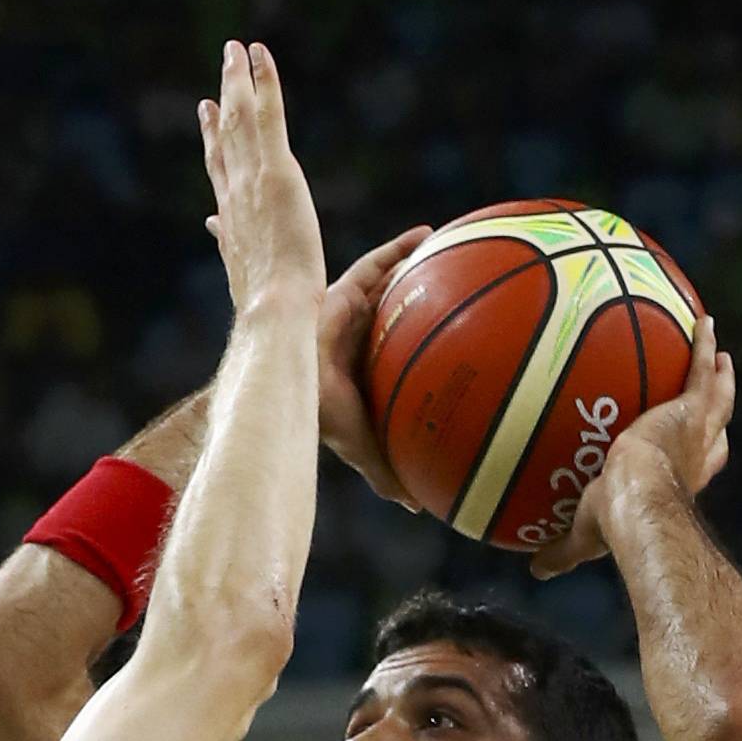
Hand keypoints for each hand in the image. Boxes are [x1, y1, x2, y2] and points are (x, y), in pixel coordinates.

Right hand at [200, 42, 324, 314]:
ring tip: (236, 49)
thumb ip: (228, 245)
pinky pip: (269, 116)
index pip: (219, 168)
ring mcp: (252, 180)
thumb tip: (213, 227)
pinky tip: (260, 54)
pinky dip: (264, 82)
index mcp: (230, 218)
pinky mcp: (276, 173)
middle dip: (224, 97)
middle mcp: (234, 193)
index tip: (207, 111)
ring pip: (242, 118)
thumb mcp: (242, 274)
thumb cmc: (265, 307)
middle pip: (226, 135)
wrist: (272, 310)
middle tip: (225, 64)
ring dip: (238, 79)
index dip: (212, 137)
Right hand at [318, 226, 432, 508]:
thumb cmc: (323, 418)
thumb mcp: (362, 446)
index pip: (386, 349)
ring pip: (381, 280)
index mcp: (357, 368)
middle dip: (406, 290)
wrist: (290, 387)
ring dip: (406, 261)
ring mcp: (344, 311)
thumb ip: (386, 471)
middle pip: (385, 308)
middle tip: (451, 274)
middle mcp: (351, 336)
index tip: (447, 332)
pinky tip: (427, 233)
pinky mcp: (339, 290)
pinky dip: (400, 247)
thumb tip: (419, 507)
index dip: (409, 339)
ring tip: (442, 243)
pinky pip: (376, 262)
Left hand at [531, 316, 734, 580]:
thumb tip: (535, 570)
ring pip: (717, 394)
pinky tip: (702, 321)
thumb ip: (562, 551)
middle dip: (719, 409)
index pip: (698, 467)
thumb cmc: (613, 525)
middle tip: (718, 388)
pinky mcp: (689, 407)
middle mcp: (695, 456)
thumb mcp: (583, 536)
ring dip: (719, 372)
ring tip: (718, 350)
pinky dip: (704, 344)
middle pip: (717, 428)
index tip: (700, 446)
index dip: (702, 456)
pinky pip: (699, 366)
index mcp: (678, 483)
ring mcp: (696, 429)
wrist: (636, 499)